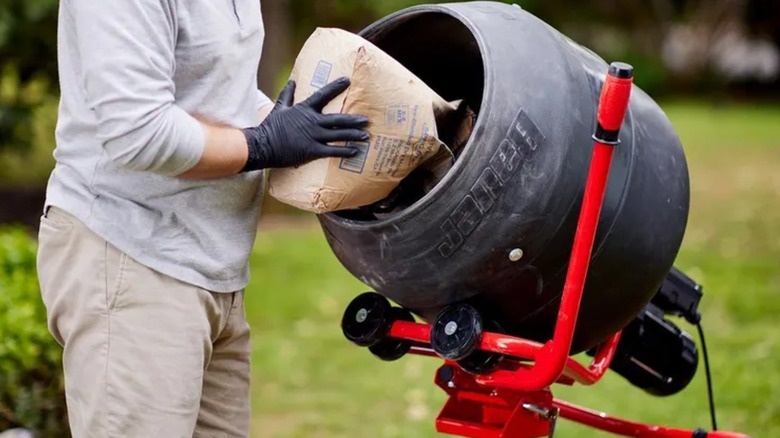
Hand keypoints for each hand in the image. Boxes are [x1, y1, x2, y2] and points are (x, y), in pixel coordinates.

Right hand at [241, 77, 369, 171]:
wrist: (263, 145)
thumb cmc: (270, 127)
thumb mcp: (279, 108)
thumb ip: (287, 95)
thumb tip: (292, 81)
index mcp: (304, 109)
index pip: (323, 95)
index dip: (335, 87)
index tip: (347, 80)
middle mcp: (312, 122)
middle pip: (338, 119)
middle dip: (354, 120)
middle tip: (367, 120)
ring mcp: (313, 136)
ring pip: (338, 135)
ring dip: (353, 135)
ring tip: (366, 136)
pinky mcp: (312, 150)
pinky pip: (332, 151)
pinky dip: (344, 151)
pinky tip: (354, 151)